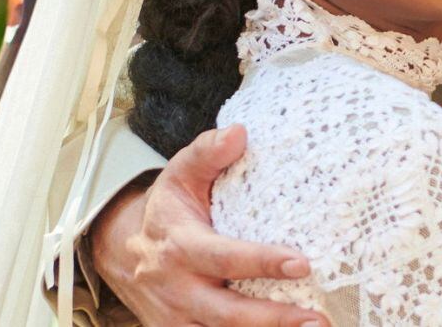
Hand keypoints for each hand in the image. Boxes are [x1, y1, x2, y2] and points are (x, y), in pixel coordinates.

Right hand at [91, 125, 327, 326]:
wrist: (126, 252)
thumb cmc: (170, 209)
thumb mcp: (181, 174)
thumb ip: (208, 153)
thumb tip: (239, 133)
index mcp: (179, 246)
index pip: (223, 257)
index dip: (261, 262)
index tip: (302, 263)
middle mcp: (177, 288)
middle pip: (225, 312)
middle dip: (272, 318)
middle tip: (316, 318)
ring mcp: (178, 318)